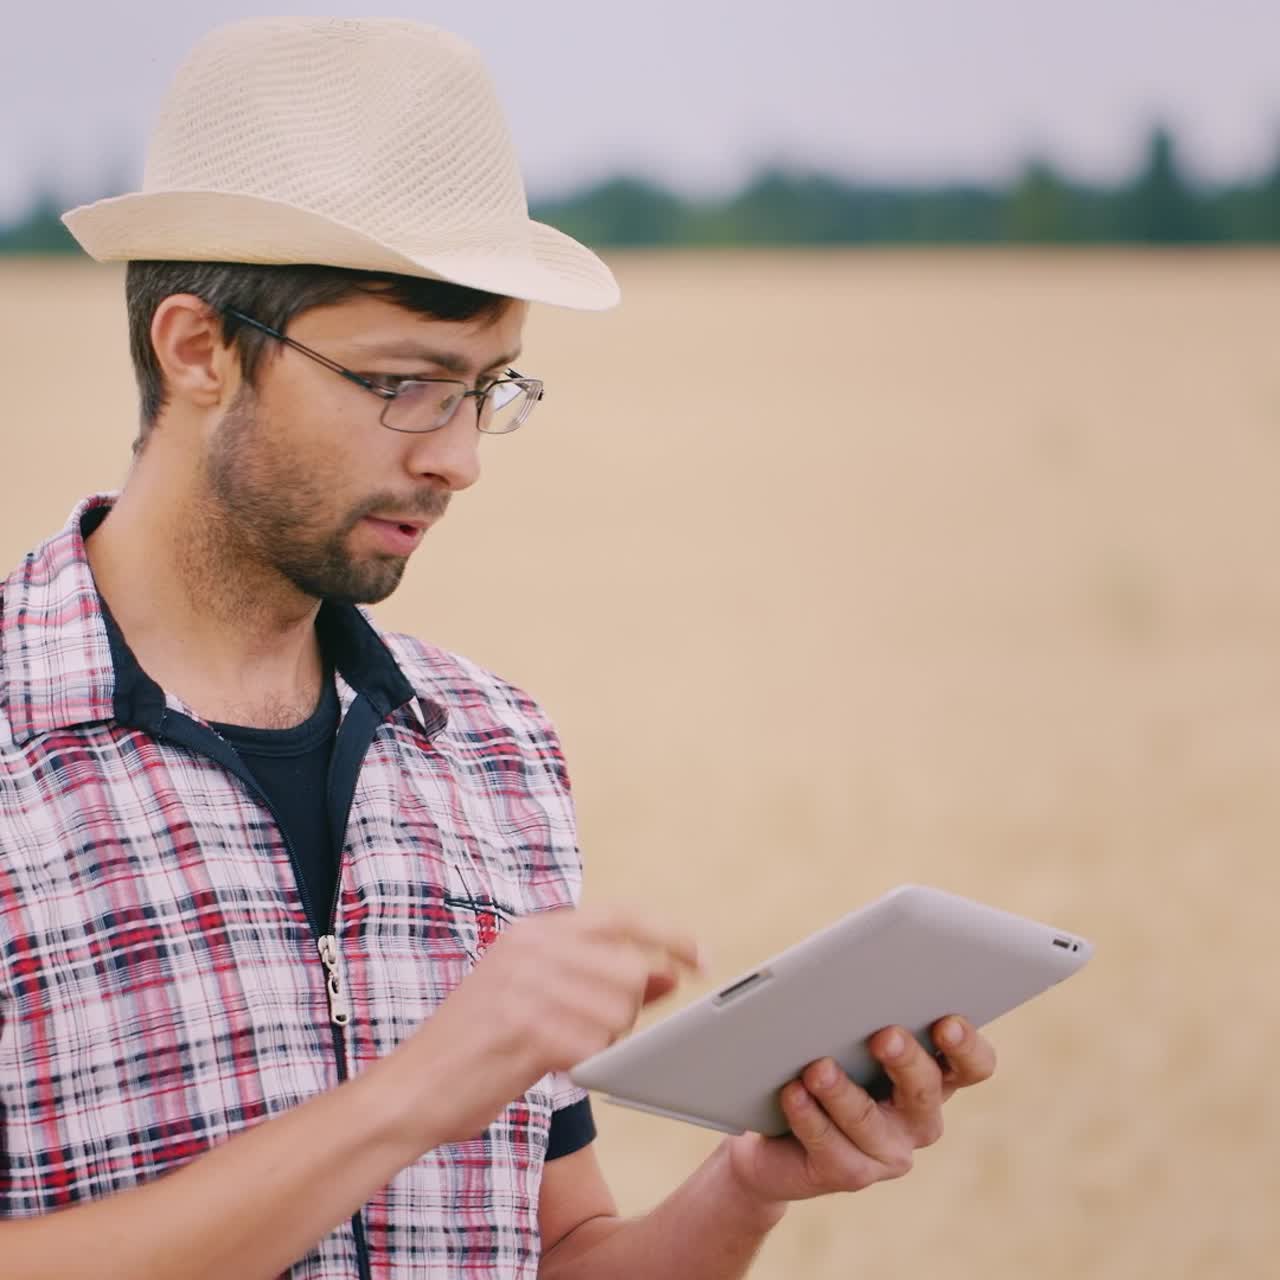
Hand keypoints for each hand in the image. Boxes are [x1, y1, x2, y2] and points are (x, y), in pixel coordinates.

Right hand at [396, 905, 702, 1146]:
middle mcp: (532, 947)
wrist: (409, 1090)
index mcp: (534, 930)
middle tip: (594, 1035)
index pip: (622, 916)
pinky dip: (587, 1063)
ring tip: (564, 1050)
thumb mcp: (538, 997)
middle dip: (628, 1011)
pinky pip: (594, 1045)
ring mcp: (528, 984)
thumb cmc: (478, 1047)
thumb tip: (670, 973)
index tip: (701, 956)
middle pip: (630, 970)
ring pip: (619, 1011)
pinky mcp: (526, 1027)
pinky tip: (555, 1066)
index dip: (669, 934)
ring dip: (606, 1041)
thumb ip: (603, 979)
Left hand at [725, 1017, 996, 1206]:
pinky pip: (830, 1146)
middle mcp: (918, 1117)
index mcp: (932, 1075)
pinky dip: (809, 1116)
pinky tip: (793, 1093)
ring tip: (817, 1068)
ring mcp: (887, 1151)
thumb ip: (860, 1014)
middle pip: (925, 1089)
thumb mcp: (844, 1035)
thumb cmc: (819, 1064)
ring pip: (869, 1122)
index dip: (966, 1046)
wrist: (776, 1136)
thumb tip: (850, 984)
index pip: (973, 1065)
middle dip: (906, 1060)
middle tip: (883, 1035)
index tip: (946, 1022)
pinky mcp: (848, 1173)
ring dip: (842, 1093)